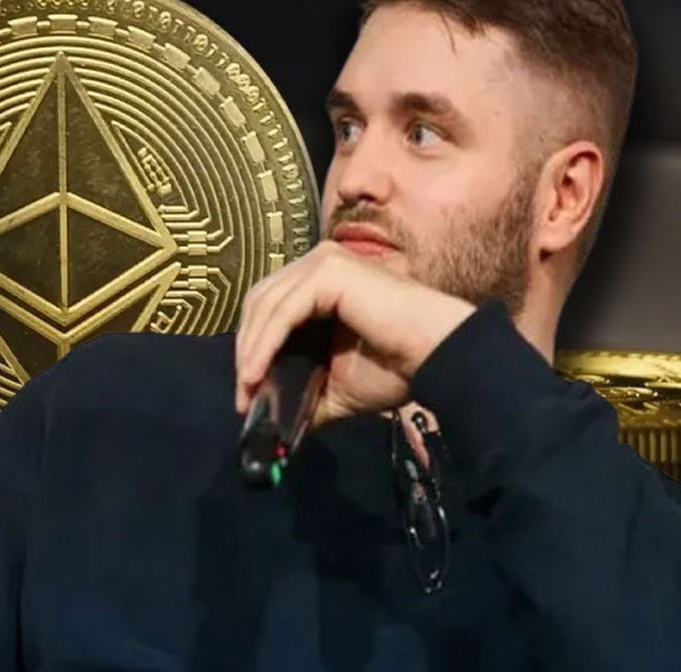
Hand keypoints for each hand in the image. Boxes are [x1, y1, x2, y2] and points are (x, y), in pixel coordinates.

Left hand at [234, 240, 475, 425]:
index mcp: (319, 283)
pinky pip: (283, 310)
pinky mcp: (329, 272)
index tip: (245, 393)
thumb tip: (268, 418)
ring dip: (250, 350)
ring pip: (266, 306)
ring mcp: (324, 262)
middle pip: (259, 302)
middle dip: (245, 349)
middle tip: (243, 394)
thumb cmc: (395, 368)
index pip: (267, 307)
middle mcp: (318, 263)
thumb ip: (300, 390)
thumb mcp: (335, 385)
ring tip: (248, 389)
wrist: (438, 356)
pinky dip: (265, 343)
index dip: (250, 347)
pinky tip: (256, 374)